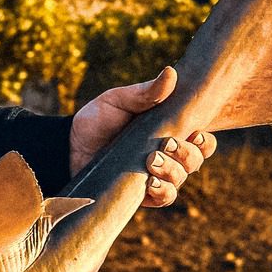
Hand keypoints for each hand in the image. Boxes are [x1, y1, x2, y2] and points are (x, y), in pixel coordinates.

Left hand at [70, 67, 216, 206]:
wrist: (67, 146)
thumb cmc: (96, 120)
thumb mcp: (118, 101)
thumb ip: (144, 92)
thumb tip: (170, 73)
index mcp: (169, 132)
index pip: (201, 141)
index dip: (204, 140)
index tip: (194, 133)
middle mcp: (167, 156)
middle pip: (195, 160)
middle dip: (186, 154)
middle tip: (164, 144)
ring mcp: (155, 175)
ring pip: (181, 179)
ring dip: (172, 171)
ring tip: (151, 161)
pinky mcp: (140, 193)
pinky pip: (163, 198)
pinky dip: (163, 192)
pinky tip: (151, 183)